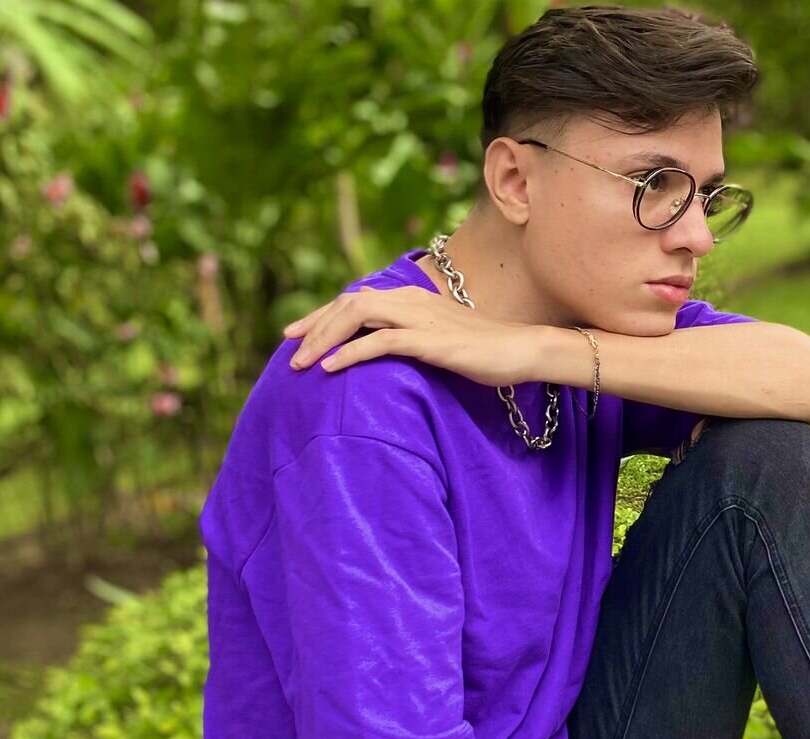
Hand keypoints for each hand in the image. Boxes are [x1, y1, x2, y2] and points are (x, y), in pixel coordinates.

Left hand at [283, 286, 545, 386]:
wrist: (522, 350)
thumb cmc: (486, 351)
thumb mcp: (441, 339)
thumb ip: (413, 337)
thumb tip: (386, 349)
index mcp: (413, 299)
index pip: (357, 299)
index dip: (323, 315)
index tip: (298, 334)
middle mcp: (411, 301)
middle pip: (349, 303)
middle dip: (314, 325)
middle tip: (288, 348)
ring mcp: (420, 318)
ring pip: (357, 316)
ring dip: (324, 338)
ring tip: (302, 362)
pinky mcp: (429, 341)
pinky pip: (380, 341)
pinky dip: (350, 352)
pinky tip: (330, 368)